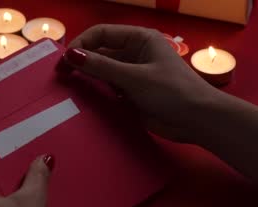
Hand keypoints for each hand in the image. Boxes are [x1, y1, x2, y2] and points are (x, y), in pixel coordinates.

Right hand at [65, 24, 220, 142]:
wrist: (197, 120)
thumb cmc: (171, 91)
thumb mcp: (134, 77)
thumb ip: (101, 67)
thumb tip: (70, 55)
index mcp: (139, 39)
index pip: (101, 34)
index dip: (80, 44)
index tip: (63, 61)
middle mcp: (134, 53)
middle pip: (100, 52)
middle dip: (81, 62)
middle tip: (59, 77)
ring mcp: (133, 74)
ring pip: (102, 72)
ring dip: (88, 78)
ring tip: (68, 89)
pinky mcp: (132, 93)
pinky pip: (108, 88)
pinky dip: (97, 93)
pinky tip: (85, 100)